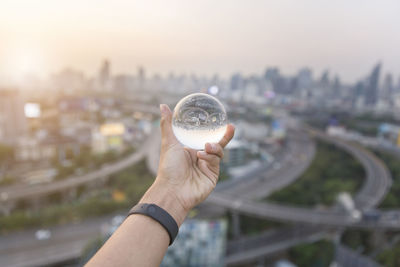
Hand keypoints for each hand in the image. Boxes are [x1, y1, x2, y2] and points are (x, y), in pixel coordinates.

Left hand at [140, 104, 234, 224]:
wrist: (172, 190)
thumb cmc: (168, 168)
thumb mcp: (168, 142)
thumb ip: (167, 124)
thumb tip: (163, 106)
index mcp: (191, 149)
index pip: (204, 136)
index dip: (213, 129)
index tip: (219, 118)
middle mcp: (200, 157)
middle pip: (217, 144)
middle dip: (226, 136)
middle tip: (231, 126)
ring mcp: (208, 167)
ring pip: (218, 152)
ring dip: (213, 147)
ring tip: (204, 148)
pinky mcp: (213, 175)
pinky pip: (216, 161)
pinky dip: (210, 157)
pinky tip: (201, 157)